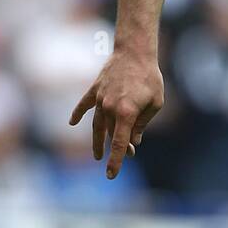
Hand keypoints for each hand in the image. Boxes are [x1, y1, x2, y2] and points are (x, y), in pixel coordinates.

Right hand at [69, 50, 163, 178]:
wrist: (135, 52)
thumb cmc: (150, 78)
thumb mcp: (155, 103)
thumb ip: (142, 124)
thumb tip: (135, 141)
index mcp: (126, 113)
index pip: (120, 144)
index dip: (116, 161)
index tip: (110, 176)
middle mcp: (110, 108)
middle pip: (110, 135)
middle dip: (117, 148)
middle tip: (125, 156)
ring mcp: (100, 99)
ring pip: (96, 124)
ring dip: (97, 140)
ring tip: (96, 153)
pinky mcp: (95, 89)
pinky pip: (84, 104)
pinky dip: (78, 113)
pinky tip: (72, 122)